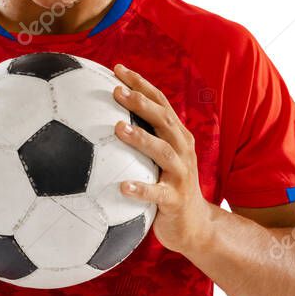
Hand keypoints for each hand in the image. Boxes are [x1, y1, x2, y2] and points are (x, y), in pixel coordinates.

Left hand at [111, 63, 213, 254]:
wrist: (195, 227)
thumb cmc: (167, 188)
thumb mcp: (158, 159)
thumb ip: (140, 139)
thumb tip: (99, 119)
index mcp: (177, 136)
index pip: (160, 103)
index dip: (141, 84)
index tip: (116, 68)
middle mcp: (183, 150)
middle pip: (164, 119)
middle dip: (141, 102)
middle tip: (116, 90)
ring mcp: (181, 175)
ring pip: (163, 151)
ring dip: (141, 138)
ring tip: (118, 128)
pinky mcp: (176, 200)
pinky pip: (158, 194)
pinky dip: (141, 189)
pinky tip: (122, 186)